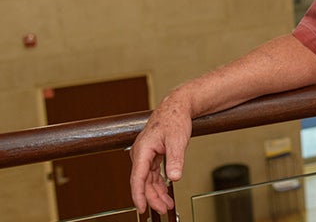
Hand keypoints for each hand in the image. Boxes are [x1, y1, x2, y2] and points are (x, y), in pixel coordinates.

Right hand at [129, 93, 192, 213]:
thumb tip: (174, 177)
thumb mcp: (178, 140)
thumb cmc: (174, 119)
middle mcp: (141, 153)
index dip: (139, 195)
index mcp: (143, 150)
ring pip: (148, 179)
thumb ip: (175, 160)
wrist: (176, 107)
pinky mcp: (152, 155)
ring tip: (166, 204)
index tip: (142, 208)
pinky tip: (165, 191)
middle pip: (143, 182)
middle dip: (152, 197)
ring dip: (156, 192)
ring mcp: (146, 155)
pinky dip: (159, 184)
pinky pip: (152, 174)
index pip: (137, 178)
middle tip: (163, 209)